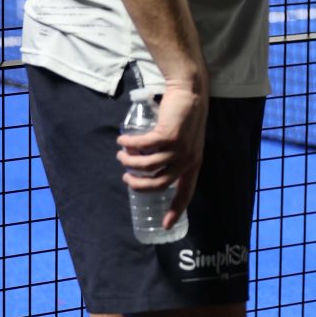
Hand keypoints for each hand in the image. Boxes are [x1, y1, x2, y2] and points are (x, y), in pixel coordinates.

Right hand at [117, 73, 209, 227]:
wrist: (190, 91)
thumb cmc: (184, 116)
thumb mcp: (185, 141)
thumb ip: (173, 155)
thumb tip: (149, 168)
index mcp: (194, 164)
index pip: (186, 193)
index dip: (175, 211)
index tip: (164, 225)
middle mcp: (188, 159)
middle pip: (158, 183)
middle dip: (138, 184)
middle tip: (127, 176)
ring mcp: (180, 148)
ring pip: (148, 165)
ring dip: (130, 161)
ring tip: (122, 154)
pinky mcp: (169, 135)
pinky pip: (143, 146)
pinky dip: (129, 144)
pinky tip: (123, 140)